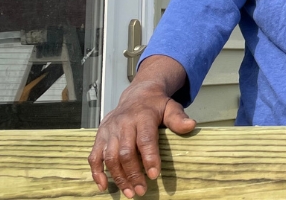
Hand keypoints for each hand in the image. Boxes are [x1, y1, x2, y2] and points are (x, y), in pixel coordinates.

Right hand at [88, 58, 195, 196]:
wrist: (136, 95)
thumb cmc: (156, 105)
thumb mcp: (170, 107)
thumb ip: (178, 118)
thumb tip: (191, 126)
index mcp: (142, 117)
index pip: (145, 139)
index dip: (149, 158)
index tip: (153, 175)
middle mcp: (123, 123)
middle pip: (125, 152)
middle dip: (133, 174)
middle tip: (141, 190)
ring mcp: (109, 130)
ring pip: (110, 157)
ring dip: (118, 177)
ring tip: (129, 192)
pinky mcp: (100, 136)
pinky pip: (94, 156)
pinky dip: (97, 172)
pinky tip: (104, 186)